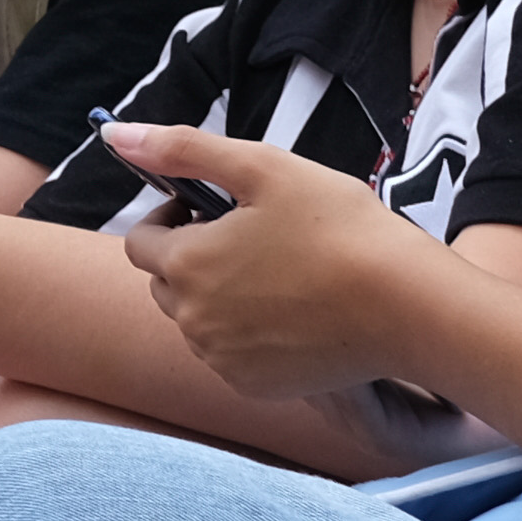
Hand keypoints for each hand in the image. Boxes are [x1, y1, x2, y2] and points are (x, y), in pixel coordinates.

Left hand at [99, 119, 453, 396]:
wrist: (405, 304)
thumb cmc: (339, 227)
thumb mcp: (262, 166)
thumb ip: (183, 148)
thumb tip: (115, 134)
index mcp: (186, 263)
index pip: (140, 241)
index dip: (171, 218)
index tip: (209, 208)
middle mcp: (192, 320)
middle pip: (164, 284)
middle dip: (191, 258)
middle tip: (249, 238)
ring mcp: (222, 359)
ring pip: (197, 322)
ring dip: (217, 298)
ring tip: (275, 273)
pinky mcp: (255, 386)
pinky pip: (229, 356)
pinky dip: (246, 335)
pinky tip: (291, 311)